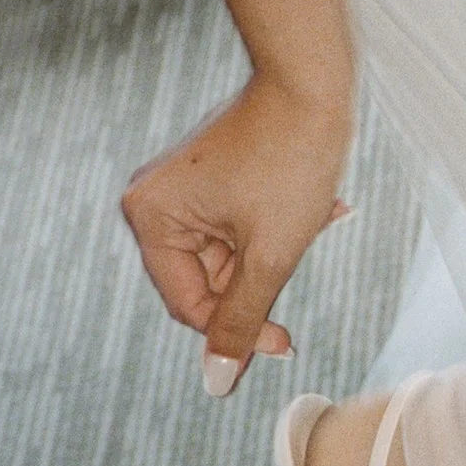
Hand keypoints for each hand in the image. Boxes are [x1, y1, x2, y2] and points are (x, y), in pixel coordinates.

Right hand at [121, 75, 351, 395]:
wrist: (315, 83)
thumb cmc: (292, 161)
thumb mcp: (271, 255)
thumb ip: (243, 320)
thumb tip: (218, 382)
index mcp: (151, 219)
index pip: (189, 305)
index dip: (237, 331)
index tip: (285, 343)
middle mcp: (154, 202)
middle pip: (209, 280)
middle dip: (262, 275)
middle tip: (299, 250)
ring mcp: (181, 188)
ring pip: (231, 255)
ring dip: (275, 249)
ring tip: (311, 214)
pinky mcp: (209, 177)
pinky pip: (238, 227)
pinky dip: (276, 229)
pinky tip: (313, 207)